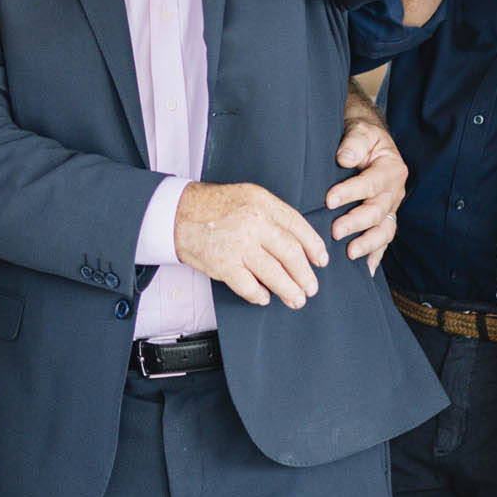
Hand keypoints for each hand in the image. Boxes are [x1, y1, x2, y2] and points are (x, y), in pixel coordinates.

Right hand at [175, 181, 328, 308]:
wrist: (176, 213)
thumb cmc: (212, 206)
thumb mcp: (247, 197)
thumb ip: (271, 215)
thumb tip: (298, 242)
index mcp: (262, 202)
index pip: (297, 226)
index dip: (314, 246)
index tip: (321, 260)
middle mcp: (253, 222)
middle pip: (291, 253)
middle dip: (305, 275)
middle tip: (311, 287)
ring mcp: (238, 244)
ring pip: (275, 274)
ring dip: (289, 290)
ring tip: (296, 299)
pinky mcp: (223, 264)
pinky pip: (249, 286)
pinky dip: (259, 295)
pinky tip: (264, 297)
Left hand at [326, 109, 404, 274]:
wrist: (369, 142)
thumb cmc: (362, 138)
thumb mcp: (360, 132)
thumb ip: (354, 144)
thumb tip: (345, 158)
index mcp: (390, 169)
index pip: (370, 184)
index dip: (350, 192)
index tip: (329, 200)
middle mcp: (394, 192)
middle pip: (378, 211)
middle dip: (356, 223)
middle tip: (335, 231)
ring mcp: (390, 208)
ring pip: (384, 230)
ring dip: (368, 244)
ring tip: (351, 254)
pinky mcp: (384, 220)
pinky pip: (383, 241)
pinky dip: (375, 256)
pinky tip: (365, 271)